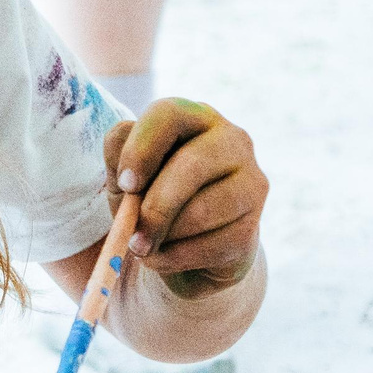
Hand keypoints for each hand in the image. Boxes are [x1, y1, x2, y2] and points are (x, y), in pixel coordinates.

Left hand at [102, 100, 266, 299]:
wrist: (185, 251)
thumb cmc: (150, 199)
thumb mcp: (126, 177)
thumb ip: (119, 160)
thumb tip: (126, 169)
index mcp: (194, 118)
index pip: (169, 114)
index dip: (141, 149)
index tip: (125, 185)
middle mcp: (231, 141)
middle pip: (192, 164)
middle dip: (154, 206)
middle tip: (131, 234)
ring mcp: (250, 182)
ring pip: (202, 210)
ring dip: (162, 236)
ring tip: (144, 246)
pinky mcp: (252, 226)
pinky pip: (211, 245)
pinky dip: (176, 258)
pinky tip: (166, 257)